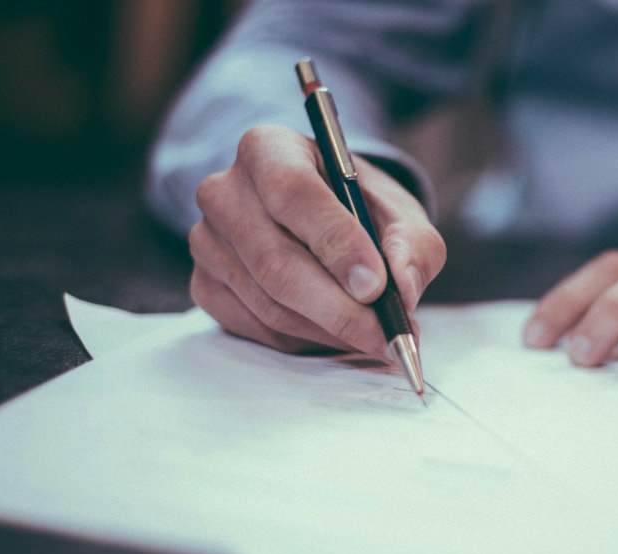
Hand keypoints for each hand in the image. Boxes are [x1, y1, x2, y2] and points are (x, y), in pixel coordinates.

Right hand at [188, 125, 444, 355]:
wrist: (322, 220)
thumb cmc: (360, 209)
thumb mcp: (400, 213)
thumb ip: (412, 244)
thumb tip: (403, 288)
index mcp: (268, 149)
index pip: (293, 193)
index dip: (336, 243)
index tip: (376, 286)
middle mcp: (224, 191)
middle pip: (276, 261)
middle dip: (340, 308)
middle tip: (387, 335)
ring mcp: (207, 241)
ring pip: (269, 303)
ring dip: (330, 330)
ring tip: (375, 337)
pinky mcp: (205, 285)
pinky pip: (257, 327)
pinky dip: (306, 340)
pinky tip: (338, 333)